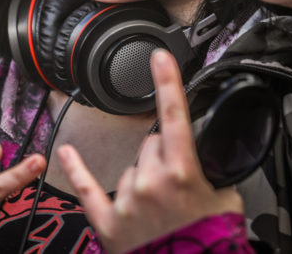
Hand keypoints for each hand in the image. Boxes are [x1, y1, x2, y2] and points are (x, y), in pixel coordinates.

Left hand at [58, 50, 242, 253]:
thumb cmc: (208, 242)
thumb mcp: (225, 201)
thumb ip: (213, 173)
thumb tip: (210, 156)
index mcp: (183, 173)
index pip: (174, 117)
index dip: (168, 82)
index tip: (159, 57)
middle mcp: (151, 182)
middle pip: (150, 145)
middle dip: (161, 158)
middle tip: (176, 187)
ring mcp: (127, 201)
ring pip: (130, 168)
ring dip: (142, 180)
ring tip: (159, 209)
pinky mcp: (109, 221)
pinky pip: (87, 187)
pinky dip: (76, 169)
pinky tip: (66, 153)